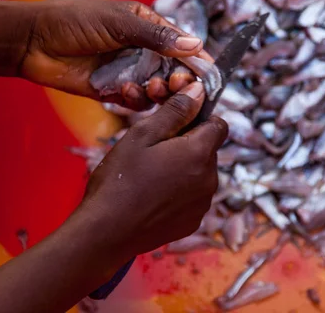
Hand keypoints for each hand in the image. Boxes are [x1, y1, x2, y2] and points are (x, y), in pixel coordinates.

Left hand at [19, 0, 208, 109]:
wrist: (34, 42)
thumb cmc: (75, 22)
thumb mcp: (119, 23)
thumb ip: (157, 37)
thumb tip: (195, 45)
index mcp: (148, 27)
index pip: (182, 46)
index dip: (196, 61)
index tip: (208, 77)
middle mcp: (142, 51)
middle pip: (174, 71)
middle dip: (178, 80)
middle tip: (175, 85)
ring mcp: (128, 72)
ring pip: (158, 89)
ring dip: (158, 92)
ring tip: (150, 88)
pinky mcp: (114, 91)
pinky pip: (135, 101)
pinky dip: (136, 100)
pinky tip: (125, 92)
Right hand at [77, 81, 227, 260]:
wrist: (105, 232)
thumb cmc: (120, 179)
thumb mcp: (143, 134)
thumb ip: (176, 111)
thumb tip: (199, 91)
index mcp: (200, 153)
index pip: (219, 125)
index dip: (199, 119)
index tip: (175, 123)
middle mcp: (210, 179)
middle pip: (208, 150)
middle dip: (188, 145)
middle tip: (154, 150)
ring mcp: (203, 204)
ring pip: (201, 173)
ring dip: (184, 169)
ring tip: (151, 175)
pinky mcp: (193, 222)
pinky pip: (193, 197)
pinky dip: (180, 192)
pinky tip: (153, 196)